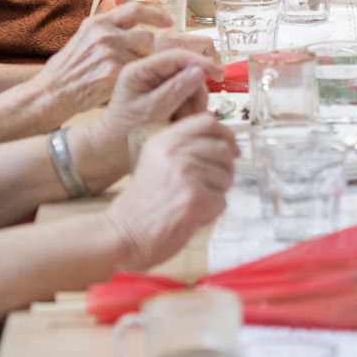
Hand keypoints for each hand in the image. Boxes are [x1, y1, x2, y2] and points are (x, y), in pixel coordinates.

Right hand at [30, 3, 164, 117]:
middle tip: (155, 62)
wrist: (50, 93)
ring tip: (141, 77)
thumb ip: (105, 33)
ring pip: (145, 57)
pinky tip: (135, 87)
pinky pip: (138, 73)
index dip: (155, 14)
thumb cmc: (65, 71)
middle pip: (146, 36)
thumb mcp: (82, 41)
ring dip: (146, 67)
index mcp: (97, 23)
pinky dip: (140, 80)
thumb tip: (130, 31)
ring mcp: (109, 52)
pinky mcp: (113, 72)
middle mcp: (104, 33)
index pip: (134, 9)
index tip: (169, 22)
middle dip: (153, 51)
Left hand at [98, 48, 220, 137]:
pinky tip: (184, 121)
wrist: (112, 151)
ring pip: (190, 84)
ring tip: (186, 121)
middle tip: (199, 112)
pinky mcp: (165, 95)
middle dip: (196, 91)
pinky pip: (186, 96)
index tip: (218, 74)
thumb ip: (175, 90)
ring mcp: (158, 83)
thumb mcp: (152, 111)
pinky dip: (190, 108)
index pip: (176, 56)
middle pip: (186, 70)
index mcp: (141, 70)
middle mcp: (150, 72)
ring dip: (194, 103)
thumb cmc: (125, 131)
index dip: (200, 62)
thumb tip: (200, 72)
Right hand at [106, 114, 238, 267]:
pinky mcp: (195, 198)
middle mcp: (176, 152)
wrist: (123, 234)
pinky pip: (222, 201)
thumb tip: (224, 145)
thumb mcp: (155, 161)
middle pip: (222, 150)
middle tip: (211, 186)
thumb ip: (183, 148)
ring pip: (226, 177)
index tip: (233, 149)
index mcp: (165, 140)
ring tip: (194, 203)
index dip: (226, 135)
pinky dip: (212, 212)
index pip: (208, 122)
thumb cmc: (142, 203)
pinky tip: (192, 216)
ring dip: (217, 193)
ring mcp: (187, 174)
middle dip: (224, 170)